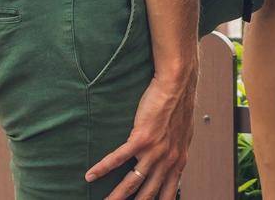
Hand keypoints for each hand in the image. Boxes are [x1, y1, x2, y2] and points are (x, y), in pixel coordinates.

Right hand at [86, 63, 197, 198]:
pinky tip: (90, 176)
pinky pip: (117, 158)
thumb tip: (174, 163)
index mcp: (178, 162)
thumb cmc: (181, 107)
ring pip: (131, 182)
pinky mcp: (140, 138)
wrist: (178, 86)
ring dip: (115, 196)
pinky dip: (102, 168)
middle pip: (146, 194)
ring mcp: (154, 151)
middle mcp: (167, 161)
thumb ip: (177, 153)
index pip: (167, 194)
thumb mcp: (184, 136)